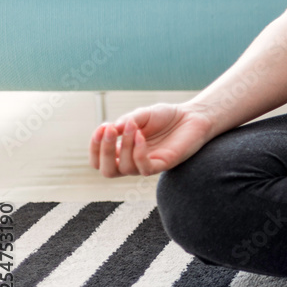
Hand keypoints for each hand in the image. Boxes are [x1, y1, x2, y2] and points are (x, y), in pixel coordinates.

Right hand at [89, 103, 214, 177]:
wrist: (192, 116)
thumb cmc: (166, 116)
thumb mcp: (141, 115)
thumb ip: (125, 122)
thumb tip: (110, 130)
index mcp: (123, 150)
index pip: (98, 160)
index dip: (95, 146)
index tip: (103, 126)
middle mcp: (133, 161)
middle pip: (106, 171)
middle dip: (103, 151)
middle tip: (109, 129)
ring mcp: (147, 164)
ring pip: (124, 168)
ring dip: (124, 145)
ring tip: (133, 126)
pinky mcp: (163, 165)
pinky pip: (144, 168)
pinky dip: (138, 152)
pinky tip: (141, 135)